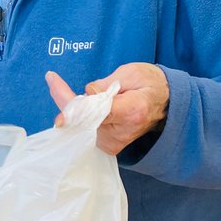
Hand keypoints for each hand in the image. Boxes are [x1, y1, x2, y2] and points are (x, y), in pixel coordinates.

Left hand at [46, 64, 169, 155]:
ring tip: (87, 95)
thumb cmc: (150, 84)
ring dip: (75, 109)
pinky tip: (86, 106)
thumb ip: (106, 84)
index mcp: (131, 111)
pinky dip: (80, 117)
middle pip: (82, 120)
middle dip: (67, 102)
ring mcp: (114, 143)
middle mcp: (121, 132)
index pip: (94, 110)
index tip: (53, 85)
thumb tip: (85, 94)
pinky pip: (84, 131)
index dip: (72, 104)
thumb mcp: (132, 73)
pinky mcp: (109, 147)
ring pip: (80, 126)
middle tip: (55, 81)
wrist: (168, 104)